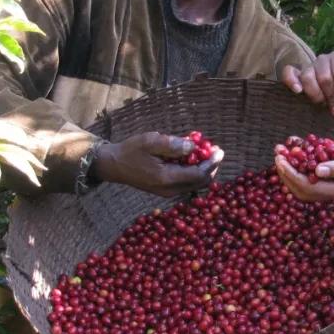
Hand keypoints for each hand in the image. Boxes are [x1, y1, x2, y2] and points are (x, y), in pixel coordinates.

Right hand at [91, 132, 222, 196]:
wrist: (114, 165)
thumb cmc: (131, 151)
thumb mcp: (151, 142)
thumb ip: (173, 145)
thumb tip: (193, 147)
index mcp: (167, 178)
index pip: (199, 174)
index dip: (212, 163)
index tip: (219, 150)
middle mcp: (170, 190)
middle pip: (201, 182)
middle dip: (211, 166)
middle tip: (215, 150)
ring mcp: (167, 192)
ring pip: (195, 184)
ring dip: (203, 169)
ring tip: (204, 152)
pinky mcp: (165, 190)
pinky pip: (186, 183)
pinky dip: (193, 172)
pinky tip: (190, 158)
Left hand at [275, 138, 333, 201]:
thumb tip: (317, 171)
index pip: (308, 187)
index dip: (292, 175)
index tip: (281, 161)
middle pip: (302, 187)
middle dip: (287, 172)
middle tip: (277, 155)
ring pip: (305, 178)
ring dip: (292, 165)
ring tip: (281, 149)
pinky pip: (313, 167)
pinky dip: (302, 157)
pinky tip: (295, 144)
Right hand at [280, 51, 333, 117]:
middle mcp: (324, 59)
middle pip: (324, 77)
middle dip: (332, 97)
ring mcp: (309, 67)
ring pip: (307, 76)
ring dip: (316, 95)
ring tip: (323, 105)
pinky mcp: (297, 76)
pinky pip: (289, 72)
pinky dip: (291, 80)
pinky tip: (297, 90)